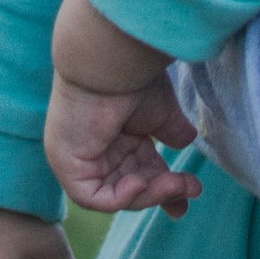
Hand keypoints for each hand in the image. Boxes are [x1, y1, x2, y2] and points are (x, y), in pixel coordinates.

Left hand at [45, 67, 200, 215]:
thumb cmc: (132, 76)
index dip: (164, 187)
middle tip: (193, 188)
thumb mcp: (160, 111)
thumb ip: (171, 130)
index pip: (139, 171)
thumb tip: (188, 142)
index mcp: (115, 136)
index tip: (191, 193)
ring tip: (177, 183)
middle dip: (164, 192)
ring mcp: (79, 159)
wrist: (110, 61)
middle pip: (131, 187)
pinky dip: (120, 197)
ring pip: (116, 195)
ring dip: (150, 194)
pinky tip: (140, 182)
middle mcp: (95, 149)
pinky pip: (92, 197)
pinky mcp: (66, 165)